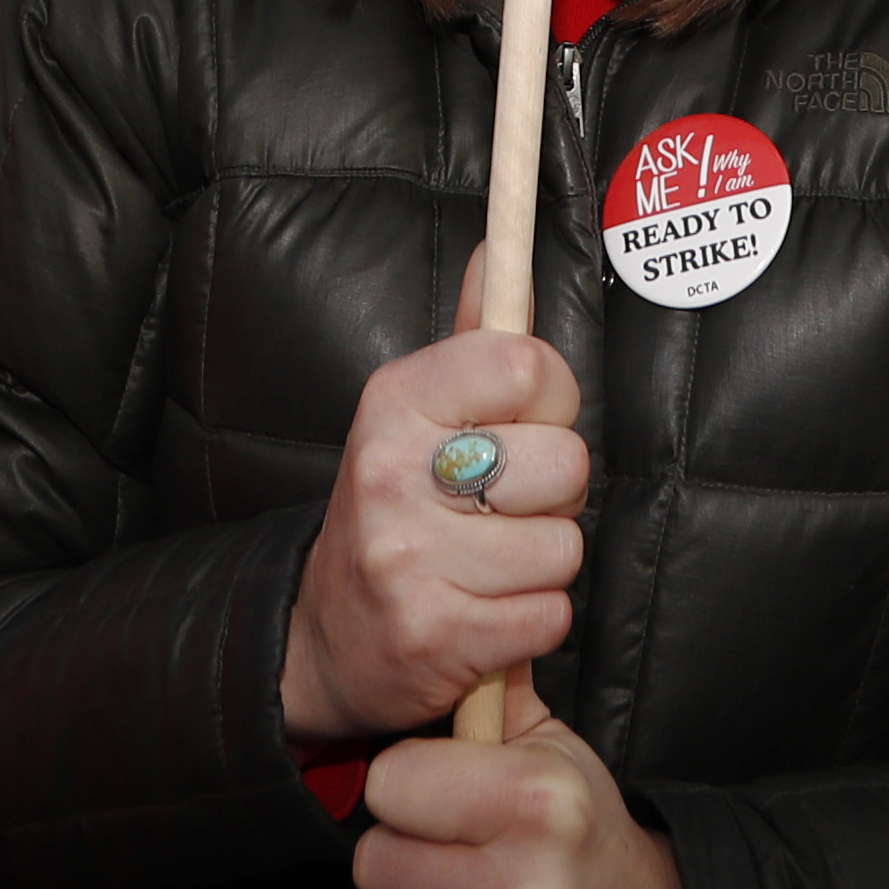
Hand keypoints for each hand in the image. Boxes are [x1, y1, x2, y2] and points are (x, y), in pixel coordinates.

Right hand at [284, 311, 586, 743]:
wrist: (324, 637)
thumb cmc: (395, 513)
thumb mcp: (415, 417)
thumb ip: (472, 341)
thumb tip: (500, 251)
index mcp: (395, 402)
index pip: (526, 365)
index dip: (551, 401)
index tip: (522, 426)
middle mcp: (394, 473)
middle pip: (564, 464)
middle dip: (553, 495)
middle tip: (502, 509)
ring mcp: (410, 559)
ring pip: (563, 549)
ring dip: (542, 566)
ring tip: (488, 565)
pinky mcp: (435, 636)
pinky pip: (549, 618)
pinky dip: (532, 622)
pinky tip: (485, 612)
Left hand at [356, 674, 700, 888]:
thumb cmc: (593, 850)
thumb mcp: (561, 760)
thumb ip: (494, 698)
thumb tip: (452, 632)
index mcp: (543, 808)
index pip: (390, 782)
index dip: (412, 790)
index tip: (442, 803)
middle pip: (374, 865)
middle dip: (406, 861)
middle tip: (455, 868)